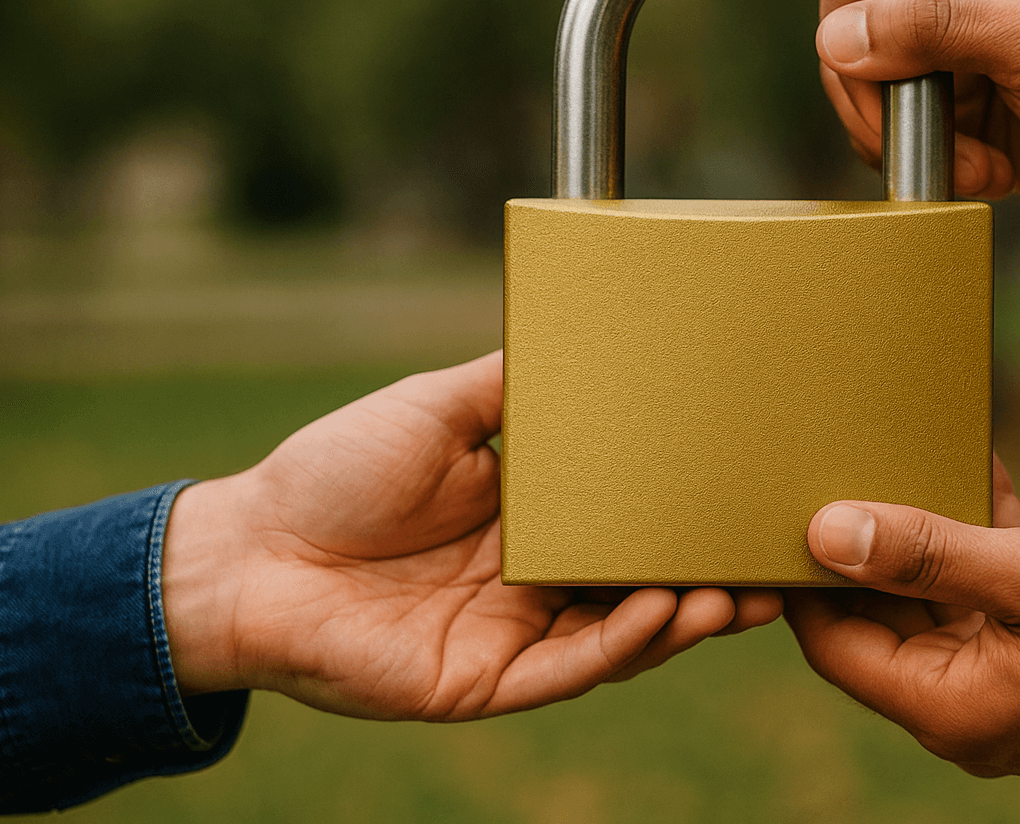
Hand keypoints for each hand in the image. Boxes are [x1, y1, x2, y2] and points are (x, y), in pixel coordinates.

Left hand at [162, 350, 781, 719]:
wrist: (247, 551)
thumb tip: (577, 336)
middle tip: (772, 563)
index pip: (626, 523)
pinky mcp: (484, 683)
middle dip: (709, 580)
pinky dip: (620, 644)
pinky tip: (661, 613)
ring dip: (681, 619)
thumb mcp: (438, 406)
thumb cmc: (333, 470)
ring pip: (619, 638)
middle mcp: (533, 581)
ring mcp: (512, 637)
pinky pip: (566, 670)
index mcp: (530, 518)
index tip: (743, 496)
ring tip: (735, 594)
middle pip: (640, 588)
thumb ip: (509, 385)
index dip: (683, 517)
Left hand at [784, 467, 1019, 784]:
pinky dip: (979, 543)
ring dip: (926, 535)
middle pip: (879, 620)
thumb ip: (928, 554)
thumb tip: (824, 532)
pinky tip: (980, 471)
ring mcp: (1004, 685)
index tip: (785, 503)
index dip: (803, 577)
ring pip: (935, 603)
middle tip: (838, 465)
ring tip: (905, 454)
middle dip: (864, 546)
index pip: (833, 641)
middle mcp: (964, 706)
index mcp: (947, 705)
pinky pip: (987, 598)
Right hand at [816, 0, 1019, 265]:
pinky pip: (901, 131)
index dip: (853, 15)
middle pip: (854, 30)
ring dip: (911, 140)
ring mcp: (958, 46)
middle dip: (883, 99)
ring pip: (870, 89)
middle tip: (937, 140)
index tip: (881, 75)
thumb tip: (840, 35)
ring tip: (982, 167)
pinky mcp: (962, 102)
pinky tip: (987, 172)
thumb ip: (940, 33)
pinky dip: (931, 162)